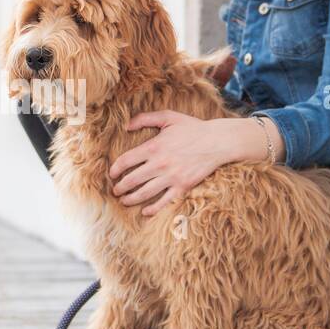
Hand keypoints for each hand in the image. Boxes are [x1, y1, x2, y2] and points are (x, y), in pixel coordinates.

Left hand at [108, 111, 261, 215]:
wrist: (217, 141)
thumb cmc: (192, 128)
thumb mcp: (168, 117)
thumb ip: (145, 118)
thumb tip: (126, 125)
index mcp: (153, 147)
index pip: (126, 161)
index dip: (115, 169)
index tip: (112, 174)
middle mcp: (160, 164)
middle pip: (131, 180)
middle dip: (120, 187)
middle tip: (115, 190)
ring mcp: (171, 177)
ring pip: (144, 193)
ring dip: (130, 199)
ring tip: (124, 200)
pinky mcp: (183, 187)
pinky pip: (164, 202)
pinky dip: (152, 209)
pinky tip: (145, 211)